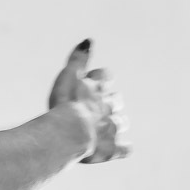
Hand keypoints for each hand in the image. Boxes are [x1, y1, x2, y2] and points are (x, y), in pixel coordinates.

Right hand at [49, 39, 130, 163]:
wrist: (69, 134)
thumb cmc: (64, 105)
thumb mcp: (68, 76)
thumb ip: (78, 59)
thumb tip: (89, 40)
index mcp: (97, 89)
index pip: (106, 77)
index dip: (101, 79)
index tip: (94, 82)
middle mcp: (108, 107)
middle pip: (115, 101)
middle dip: (110, 103)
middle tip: (98, 108)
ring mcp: (112, 129)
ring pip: (121, 123)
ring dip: (116, 124)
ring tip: (105, 129)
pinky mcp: (112, 149)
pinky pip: (124, 149)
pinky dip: (123, 148)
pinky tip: (119, 149)